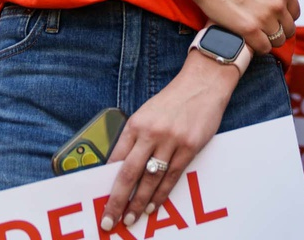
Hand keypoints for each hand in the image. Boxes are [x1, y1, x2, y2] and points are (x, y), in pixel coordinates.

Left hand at [100, 53, 236, 233]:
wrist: (203, 83)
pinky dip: (161, 194)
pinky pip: (172, 176)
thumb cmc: (174, 99)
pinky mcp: (189, 146)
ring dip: (139, 203)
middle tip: (110, 220)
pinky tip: (153, 205)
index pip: (116, 158)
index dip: (107, 182)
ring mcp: (170, 140)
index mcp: (136, 123)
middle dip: (117, 200)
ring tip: (131, 218)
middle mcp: (150, 132)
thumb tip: (121, 166)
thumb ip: (136, 137)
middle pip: (129, 174)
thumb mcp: (147, 113)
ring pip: (150, 179)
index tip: (100, 199)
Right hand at [182, 0, 303, 54]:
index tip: (272, 16)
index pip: (295, 12)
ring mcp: (264, 17)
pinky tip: (249, 40)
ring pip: (278, 40)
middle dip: (278, 29)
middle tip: (263, 27)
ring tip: (257, 35)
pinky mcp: (248, 29)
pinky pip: (264, 48)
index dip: (284, 15)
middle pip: (289, 28)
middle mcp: (277, 3)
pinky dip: (258, 47)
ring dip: (270, 40)